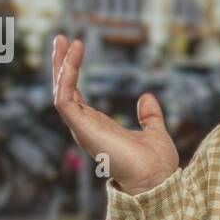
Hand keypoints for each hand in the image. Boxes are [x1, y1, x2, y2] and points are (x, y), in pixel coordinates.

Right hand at [51, 34, 178, 195]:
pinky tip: (74, 55)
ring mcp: (82, 128)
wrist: (158, 181)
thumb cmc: (157, 164)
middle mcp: (86, 127)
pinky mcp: (82, 128)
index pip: (76, 95)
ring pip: (61, 92)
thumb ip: (149, 116)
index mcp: (98, 126)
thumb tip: (147, 98)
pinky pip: (65, 98)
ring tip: (64, 40)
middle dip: (61, 64)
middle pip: (64, 90)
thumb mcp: (155, 132)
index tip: (76, 48)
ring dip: (61, 65)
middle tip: (61, 38)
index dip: (73, 73)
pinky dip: (67, 75)